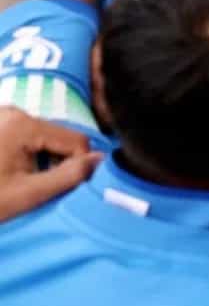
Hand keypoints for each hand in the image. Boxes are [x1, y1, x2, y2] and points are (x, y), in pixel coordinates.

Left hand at [0, 107, 100, 221]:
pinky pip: (23, 136)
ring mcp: (0, 115)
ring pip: (41, 138)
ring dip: (40, 161)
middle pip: (57, 137)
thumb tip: (100, 162)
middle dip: (56, 163)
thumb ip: (69, 176)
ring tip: (16, 182)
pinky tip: (7, 173)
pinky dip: (24, 155)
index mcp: (24, 124)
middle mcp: (13, 111)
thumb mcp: (27, 194)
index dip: (77, 167)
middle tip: (35, 188)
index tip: (60, 189)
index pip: (76, 141)